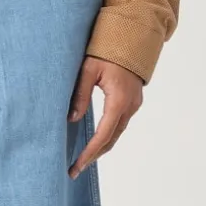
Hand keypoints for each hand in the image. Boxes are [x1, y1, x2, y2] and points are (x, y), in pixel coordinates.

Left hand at [67, 58, 143, 176]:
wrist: (132, 36)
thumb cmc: (108, 50)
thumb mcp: (87, 70)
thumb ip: (79, 95)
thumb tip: (71, 119)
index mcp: (118, 100)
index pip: (103, 135)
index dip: (89, 153)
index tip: (77, 166)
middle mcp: (130, 106)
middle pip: (111, 139)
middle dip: (94, 156)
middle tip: (76, 169)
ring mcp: (134, 104)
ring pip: (117, 133)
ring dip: (101, 147)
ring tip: (83, 158)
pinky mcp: (133, 100)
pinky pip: (120, 123)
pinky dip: (108, 135)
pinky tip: (96, 139)